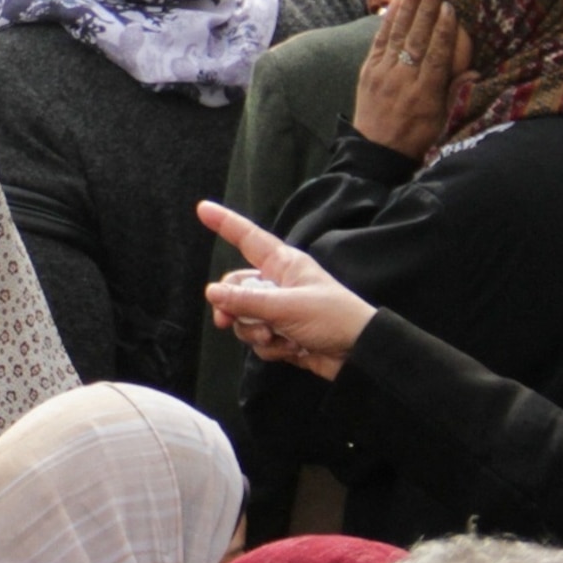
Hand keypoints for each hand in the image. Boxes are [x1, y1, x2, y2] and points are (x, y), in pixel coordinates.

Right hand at [199, 201, 375, 379]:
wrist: (360, 354)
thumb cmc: (332, 318)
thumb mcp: (287, 307)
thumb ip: (246, 301)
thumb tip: (211, 292)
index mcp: (283, 264)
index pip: (248, 238)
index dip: (225, 222)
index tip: (202, 208)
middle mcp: (278, 284)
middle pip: (236, 288)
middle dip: (232, 308)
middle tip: (226, 321)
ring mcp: (279, 310)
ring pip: (244, 317)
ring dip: (254, 332)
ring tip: (277, 337)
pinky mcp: (282, 334)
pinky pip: (258, 339)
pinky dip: (270, 348)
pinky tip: (292, 350)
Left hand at [352, 0, 464, 158]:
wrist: (376, 152)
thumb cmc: (416, 138)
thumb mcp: (442, 122)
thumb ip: (456, 94)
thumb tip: (476, 73)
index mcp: (425, 92)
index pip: (436, 54)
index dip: (444, 30)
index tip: (451, 8)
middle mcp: (402, 78)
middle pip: (416, 38)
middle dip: (425, 9)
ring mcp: (382, 73)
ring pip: (396, 35)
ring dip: (406, 7)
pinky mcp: (368, 72)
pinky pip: (378, 42)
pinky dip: (386, 23)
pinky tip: (394, 5)